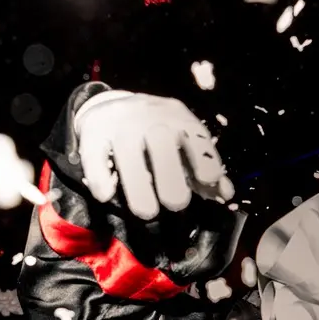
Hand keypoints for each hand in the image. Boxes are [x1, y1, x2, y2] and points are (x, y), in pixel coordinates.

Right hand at [75, 92, 233, 219]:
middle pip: (161, 143)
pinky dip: (101, 179)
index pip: (194, 134)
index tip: (209, 181)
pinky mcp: (92, 134)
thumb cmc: (157, 133)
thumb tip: (226, 194)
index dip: (203, 158)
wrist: (110, 106)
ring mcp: (119, 124)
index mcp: (178, 118)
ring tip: (147, 212)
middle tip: (176, 204)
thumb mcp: (183, 143)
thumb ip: (203, 170)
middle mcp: (149, 116)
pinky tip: (107, 195)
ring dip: (138, 187)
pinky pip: (95, 157)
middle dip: (171, 177)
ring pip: (128, 154)